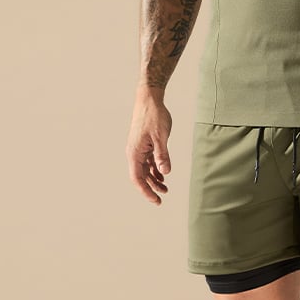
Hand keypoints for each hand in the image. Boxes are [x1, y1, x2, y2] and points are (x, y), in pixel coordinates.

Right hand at [127, 88, 172, 204]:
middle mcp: (134, 152)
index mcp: (134, 153)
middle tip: (161, 199)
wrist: (149, 99)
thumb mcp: (161, 137)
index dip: (146, 191)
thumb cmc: (154, 116)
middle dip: (150, 188)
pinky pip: (148, 161)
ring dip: (154, 179)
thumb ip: (162, 155)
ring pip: (145, 169)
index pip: (137, 178)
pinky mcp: (144, 144)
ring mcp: (139, 148)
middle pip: (141, 176)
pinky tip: (163, 173)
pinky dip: (155, 169)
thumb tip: (165, 171)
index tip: (156, 200)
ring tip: (165, 188)